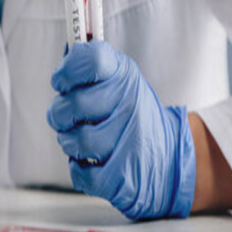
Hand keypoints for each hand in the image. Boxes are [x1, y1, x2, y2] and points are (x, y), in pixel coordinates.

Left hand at [46, 41, 195, 220]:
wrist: (171, 154)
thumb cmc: (133, 113)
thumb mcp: (121, 78)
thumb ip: (89, 66)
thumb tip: (64, 54)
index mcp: (124, 76)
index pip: (90, 58)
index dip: (67, 69)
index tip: (61, 80)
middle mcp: (128, 105)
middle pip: (73, 104)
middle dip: (60, 113)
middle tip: (68, 115)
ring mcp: (128, 142)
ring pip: (75, 141)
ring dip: (69, 141)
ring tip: (81, 137)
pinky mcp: (123, 177)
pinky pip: (81, 173)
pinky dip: (78, 167)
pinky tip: (88, 159)